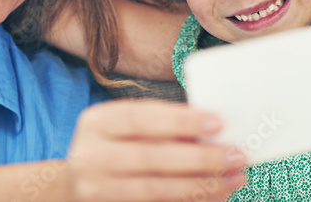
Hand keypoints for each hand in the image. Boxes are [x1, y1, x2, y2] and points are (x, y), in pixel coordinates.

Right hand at [65, 99, 246, 200]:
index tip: (218, 122)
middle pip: (152, 157)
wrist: (74, 187)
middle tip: (236, 155)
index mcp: (96, 122)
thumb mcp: (124, 128)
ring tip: (234, 178)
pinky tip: (215, 196)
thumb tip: (211, 131)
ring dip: (201, 184)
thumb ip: (159, 126)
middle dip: (200, 157)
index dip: (180, 120)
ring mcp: (97, 190)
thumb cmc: (112, 149)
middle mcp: (90, 156)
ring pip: (156, 189)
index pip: (141, 118)